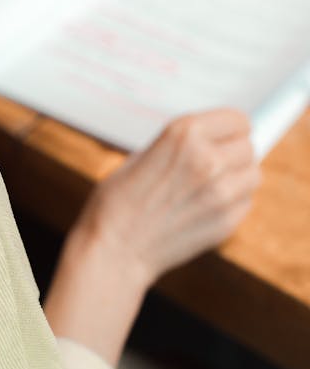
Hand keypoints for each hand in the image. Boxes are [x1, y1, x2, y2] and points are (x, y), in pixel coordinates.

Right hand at [44, 109, 259, 363]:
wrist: (114, 249)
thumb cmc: (119, 201)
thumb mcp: (145, 154)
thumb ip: (184, 145)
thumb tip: (215, 142)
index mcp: (184, 133)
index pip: (237, 119)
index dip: (228, 128)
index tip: (223, 136)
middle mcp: (207, 159)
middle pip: (247, 146)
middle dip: (232, 152)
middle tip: (212, 163)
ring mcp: (221, 193)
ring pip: (254, 174)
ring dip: (237, 176)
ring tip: (211, 185)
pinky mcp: (227, 222)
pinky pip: (246, 202)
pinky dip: (233, 202)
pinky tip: (206, 207)